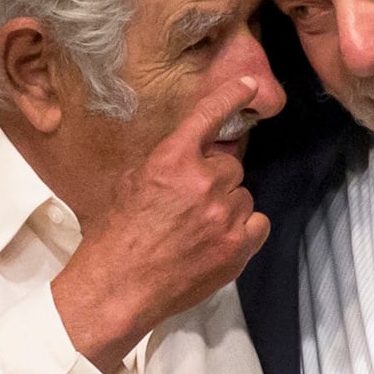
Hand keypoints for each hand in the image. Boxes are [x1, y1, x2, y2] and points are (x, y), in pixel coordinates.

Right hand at [51, 77, 270, 373]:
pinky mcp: (238, 247)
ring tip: (197, 227)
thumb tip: (194, 151)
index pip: (210, 115)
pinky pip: (257, 222)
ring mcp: (224, 216)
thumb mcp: (132, 181)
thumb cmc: (115, 235)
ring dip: (226, 205)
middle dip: (213, 179)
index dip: (233, 95)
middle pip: (229, 165)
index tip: (251, 85)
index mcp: (172, 159)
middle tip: (188, 203)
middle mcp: (203, 182)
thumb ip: (169, 161)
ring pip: (242, 195)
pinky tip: (218, 239)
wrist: (118, 288)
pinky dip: (243, 228)